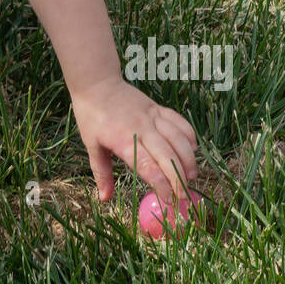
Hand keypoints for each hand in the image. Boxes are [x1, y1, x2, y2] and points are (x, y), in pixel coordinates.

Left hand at [69, 75, 197, 204]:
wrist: (97, 83)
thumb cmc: (91, 115)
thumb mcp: (91, 145)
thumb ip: (101, 172)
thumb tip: (104, 198)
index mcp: (123, 140)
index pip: (147, 166)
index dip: (161, 185)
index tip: (168, 200)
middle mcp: (142, 128)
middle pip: (167, 156)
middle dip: (178, 178)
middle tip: (184, 197)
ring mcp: (152, 116)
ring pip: (178, 139)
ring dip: (188, 159)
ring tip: (192, 176)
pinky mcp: (158, 108)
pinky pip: (179, 122)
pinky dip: (189, 136)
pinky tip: (192, 150)